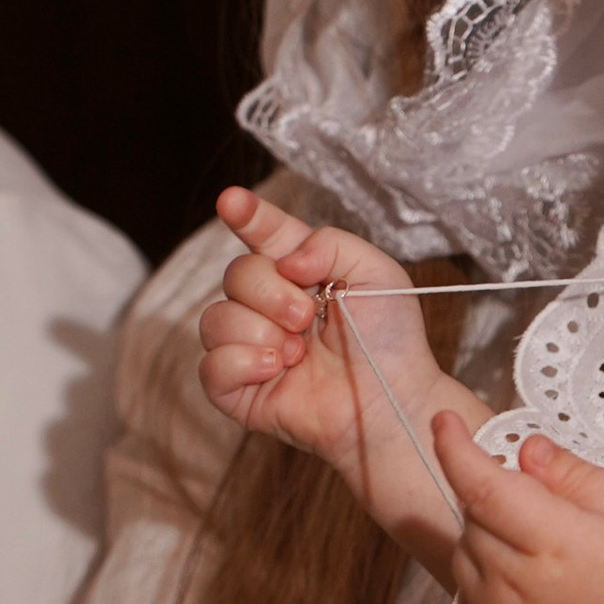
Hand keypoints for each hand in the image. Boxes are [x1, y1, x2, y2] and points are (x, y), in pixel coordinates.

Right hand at [197, 192, 479, 547]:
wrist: (393, 403)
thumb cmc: (390, 342)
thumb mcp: (376, 273)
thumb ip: (330, 244)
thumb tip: (285, 262)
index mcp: (300, 272)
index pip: (264, 234)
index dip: (246, 215)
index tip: (230, 200)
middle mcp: (269, 305)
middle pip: (236, 274)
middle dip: (272, 292)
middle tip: (309, 318)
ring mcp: (251, 347)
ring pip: (216, 318)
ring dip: (261, 331)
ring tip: (300, 353)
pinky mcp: (240, 390)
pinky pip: (210, 365)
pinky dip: (242, 362)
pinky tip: (277, 370)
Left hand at [435, 410, 603, 603]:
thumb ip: (574, 474)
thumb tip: (526, 450)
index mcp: (557, 543)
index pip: (483, 487)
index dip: (456, 449)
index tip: (444, 421)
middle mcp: (518, 584)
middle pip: (472, 516)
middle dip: (494, 496)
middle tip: (541, 506)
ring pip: (464, 551)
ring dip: (488, 535)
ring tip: (538, 548)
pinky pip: (465, 588)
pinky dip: (485, 572)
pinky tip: (528, 579)